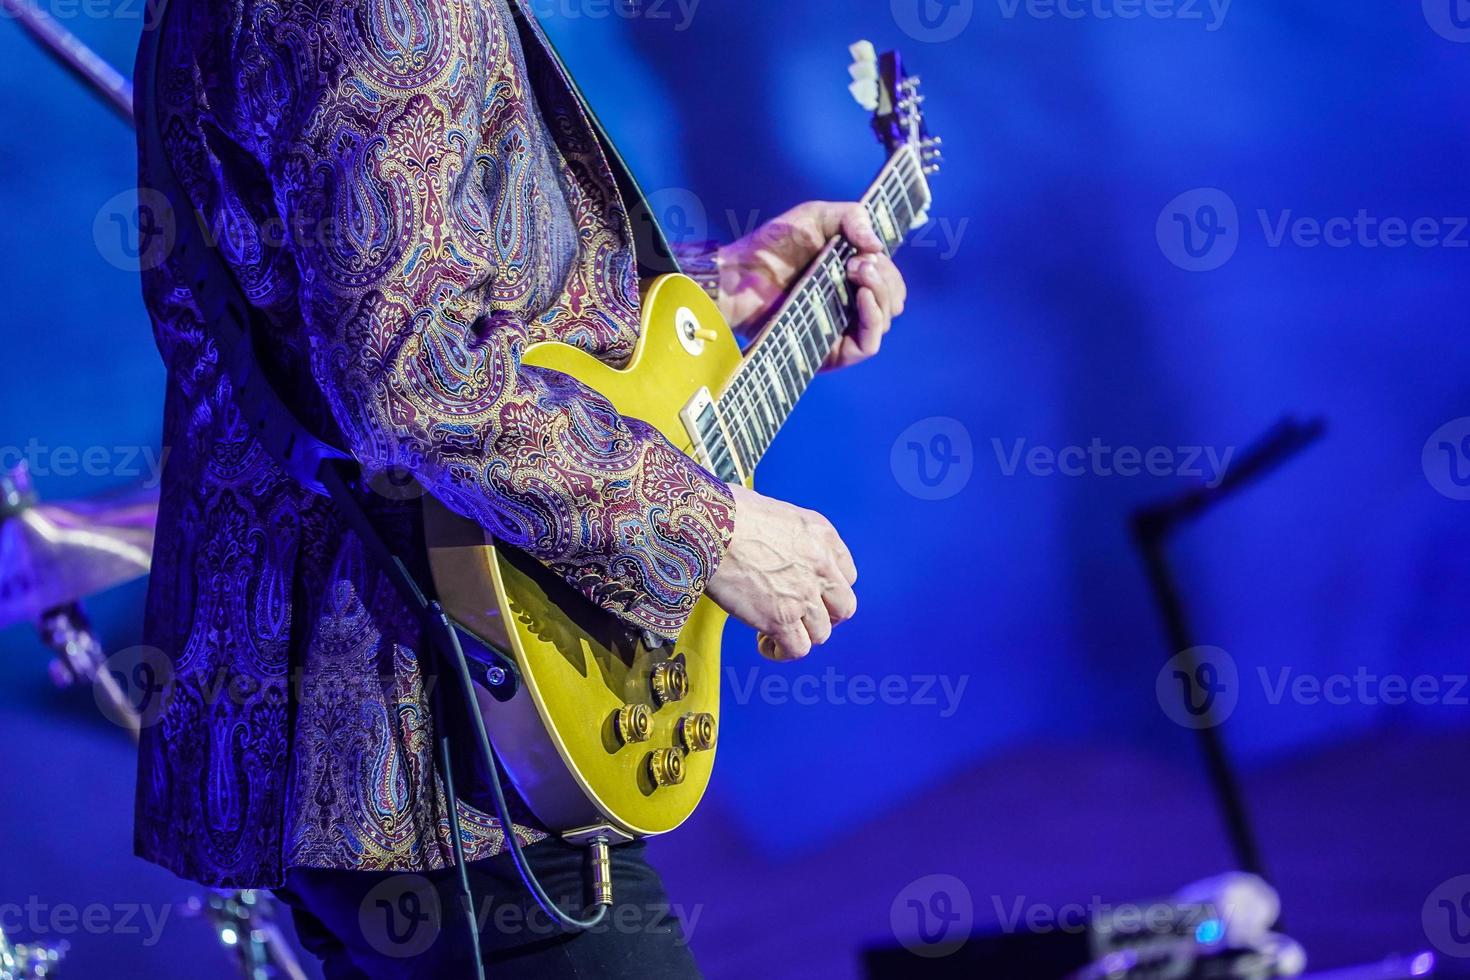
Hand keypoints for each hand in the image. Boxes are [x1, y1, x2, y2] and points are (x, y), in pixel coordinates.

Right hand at [705, 484, 857, 660]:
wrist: (707, 526)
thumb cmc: (726, 513)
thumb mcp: (774, 512)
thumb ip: (788, 536)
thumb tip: (777, 551)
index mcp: (821, 535)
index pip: (846, 575)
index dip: (827, 590)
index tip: (810, 594)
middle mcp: (821, 565)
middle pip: (843, 607)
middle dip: (824, 616)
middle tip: (800, 617)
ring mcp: (802, 594)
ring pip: (821, 633)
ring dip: (800, 635)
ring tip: (775, 631)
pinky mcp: (779, 618)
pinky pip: (797, 649)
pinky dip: (782, 651)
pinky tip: (766, 644)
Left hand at [715, 201, 906, 370]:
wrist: (739, 276)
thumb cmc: (771, 247)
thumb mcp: (816, 217)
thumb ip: (852, 216)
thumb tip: (878, 246)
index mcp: (850, 278)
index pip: (889, 280)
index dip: (887, 266)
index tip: (866, 251)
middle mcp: (849, 305)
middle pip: (893, 299)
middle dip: (885, 277)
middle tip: (858, 262)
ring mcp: (841, 329)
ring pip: (886, 319)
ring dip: (881, 291)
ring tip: (856, 272)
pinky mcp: (830, 351)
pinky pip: (868, 345)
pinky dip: (874, 319)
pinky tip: (862, 296)